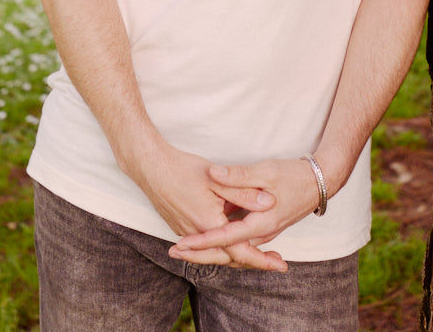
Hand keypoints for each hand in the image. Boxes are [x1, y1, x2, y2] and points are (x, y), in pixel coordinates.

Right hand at [130, 141, 286, 271]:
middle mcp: (197, 235)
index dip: (264, 260)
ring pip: (217, 253)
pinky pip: (206, 245)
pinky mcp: (180, 228)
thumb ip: (244, 192)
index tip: (282, 266)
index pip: (241, 252)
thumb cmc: (182, 169)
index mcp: (209, 225)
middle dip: (255, 262)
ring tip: (260, 251)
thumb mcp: (216, 178)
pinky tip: (232, 235)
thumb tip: (270, 202)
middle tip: (276, 262)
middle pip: (230, 258)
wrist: (150, 167)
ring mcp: (187, 233)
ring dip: (238, 254)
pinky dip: (222, 246)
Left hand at [168, 157, 320, 267]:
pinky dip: (222, 241)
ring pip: (233, 248)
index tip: (181, 244)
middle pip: (226, 252)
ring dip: (210, 248)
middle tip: (174, 251)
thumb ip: (238, 176)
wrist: (318, 183)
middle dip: (199, 253)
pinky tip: (207, 233)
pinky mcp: (263, 227)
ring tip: (184, 245)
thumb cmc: (292, 175)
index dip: (201, 242)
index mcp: (259, 223)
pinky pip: (240, 241)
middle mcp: (261, 233)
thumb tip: (214, 173)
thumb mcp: (265, 171)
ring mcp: (263, 232)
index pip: (225, 238)